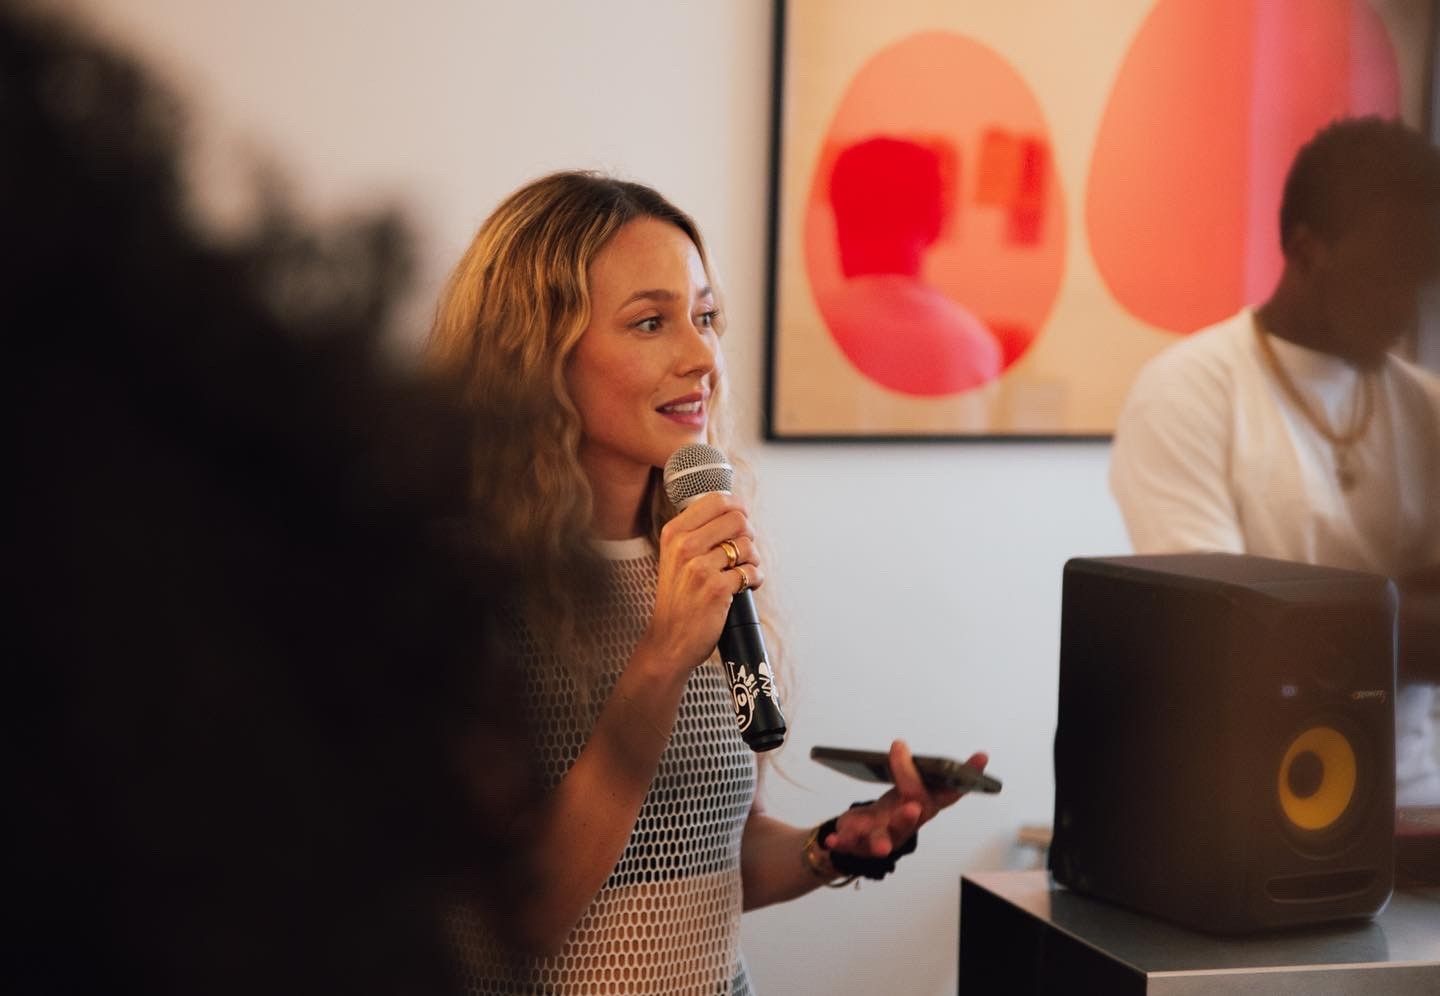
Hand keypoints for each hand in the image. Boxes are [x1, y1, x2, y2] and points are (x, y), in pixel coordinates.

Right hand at [640, 492, 764, 675]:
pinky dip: (754, 579)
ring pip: (748, 546)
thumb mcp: (676, 557)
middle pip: (738, 519)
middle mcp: (684, 546)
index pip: (717, 500)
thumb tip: (736, 512)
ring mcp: (699, 567)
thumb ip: (698, 532)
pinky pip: (752, 572)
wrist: (670, 640)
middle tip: (742, 552)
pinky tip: (743, 588)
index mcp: (674, 532)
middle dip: (748, 535)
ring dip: (752, 560)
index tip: (741, 522)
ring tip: (741, 572)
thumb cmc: (679, 598)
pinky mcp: (716, 588)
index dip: (737, 508)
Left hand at [824, 739, 988, 858]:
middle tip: (912, 806)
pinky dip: (841, 843)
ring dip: (882, 842)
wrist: (862, 842)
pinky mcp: (861, 845)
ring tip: (880, 847)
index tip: (981, 756)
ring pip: (885, 840)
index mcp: (924, 805)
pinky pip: (850, 845)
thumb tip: (900, 745)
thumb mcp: (904, 787)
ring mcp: (886, 837)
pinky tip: (831, 841)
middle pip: (913, 819)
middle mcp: (908, 823)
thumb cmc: (891, 811)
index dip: (966, 775)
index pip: (948, 793)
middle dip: (911, 813)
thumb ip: (903, 769)